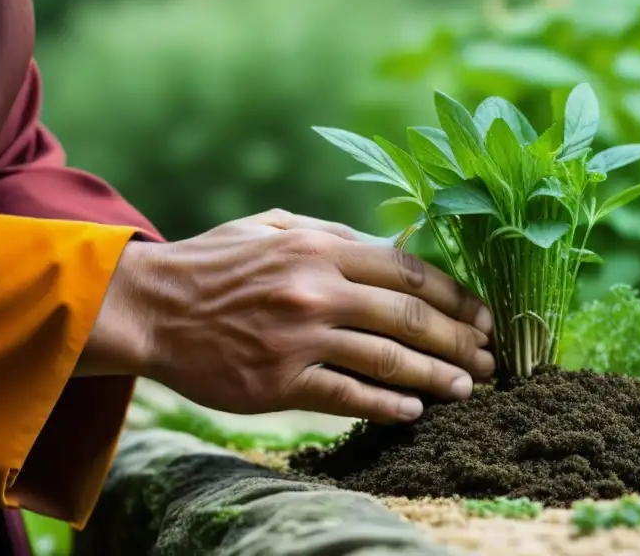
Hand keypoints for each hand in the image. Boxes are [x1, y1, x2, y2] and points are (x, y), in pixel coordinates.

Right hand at [92, 210, 494, 422]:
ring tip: (467, 388)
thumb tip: (391, 246)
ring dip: (436, 377)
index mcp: (320, 247)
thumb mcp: (273, 226)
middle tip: (489, 357)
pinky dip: (386, 407)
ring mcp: (299, 338)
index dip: (454, 295)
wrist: (150, 308)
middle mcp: (316, 289)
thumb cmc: (215, 263)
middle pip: (409, 317)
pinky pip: (346, 397)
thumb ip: (332, 234)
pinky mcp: (278, 383)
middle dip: (458, 340)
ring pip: (387, 360)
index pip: (407, 271)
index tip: (481, 314)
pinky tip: (414, 412)